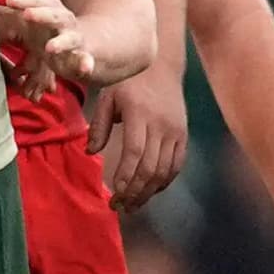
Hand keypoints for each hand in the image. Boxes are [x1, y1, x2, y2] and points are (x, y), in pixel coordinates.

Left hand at [0, 0, 94, 95]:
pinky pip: (86, 62)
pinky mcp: (82, 60)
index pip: (40, 1)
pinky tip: (86, 68)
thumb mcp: (39, 13)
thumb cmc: (54, 30)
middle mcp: (66, 23)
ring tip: (50, 48)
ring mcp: (75, 41)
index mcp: (53, 11)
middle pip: (56, 16)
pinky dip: (86, 64)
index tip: (9, 0)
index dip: (25, 0)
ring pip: (71, 39)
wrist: (88, 48)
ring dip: (62, 43)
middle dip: (42, 15)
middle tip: (27, 15)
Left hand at [95, 66, 189, 210]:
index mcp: (141, 114)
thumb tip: (91, 152)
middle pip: (151, 167)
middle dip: (134, 192)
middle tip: (119, 207)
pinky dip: (163, 182)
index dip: (126, 176)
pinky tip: (149, 191)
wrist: (162, 66)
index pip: (135, 152)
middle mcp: (162, 125)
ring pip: (165, 171)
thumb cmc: (129, 82)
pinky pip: (176, 166)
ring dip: (148, 192)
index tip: (115, 193)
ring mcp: (175, 132)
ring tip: (132, 205)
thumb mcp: (108, 97)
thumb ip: (99, 125)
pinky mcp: (183, 136)